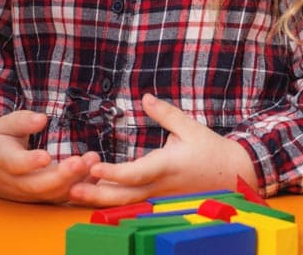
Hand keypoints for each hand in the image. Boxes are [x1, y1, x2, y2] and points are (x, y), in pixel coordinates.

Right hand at [0, 110, 101, 202]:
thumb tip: (42, 119)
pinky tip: (94, 173)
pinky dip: (78, 188)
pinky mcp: (37, 199)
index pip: (14, 164)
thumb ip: (22, 121)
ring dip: (74, 181)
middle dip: (61, 176)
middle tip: (81, 162)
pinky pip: (59, 197)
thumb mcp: (4, 125)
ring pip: (51, 194)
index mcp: (1, 158)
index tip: (46, 156)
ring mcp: (25, 194)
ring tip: (92, 161)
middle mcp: (13, 182)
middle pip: (37, 185)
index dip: (29, 162)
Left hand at [67, 94, 258, 206]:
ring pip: (126, 204)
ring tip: (73, 193)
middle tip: (69, 188)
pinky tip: (92, 198)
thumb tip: (145, 97)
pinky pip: (132, 204)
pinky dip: (111, 202)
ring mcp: (159, 198)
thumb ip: (165, 113)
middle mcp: (160, 186)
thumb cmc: (211, 150)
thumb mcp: (190, 127)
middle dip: (96, 193)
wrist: (233, 175)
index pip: (138, 173)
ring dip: (99, 200)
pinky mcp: (158, 202)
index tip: (94, 168)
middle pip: (125, 196)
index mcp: (168, 166)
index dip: (115, 173)